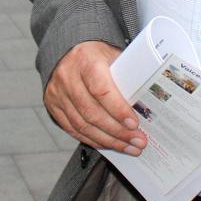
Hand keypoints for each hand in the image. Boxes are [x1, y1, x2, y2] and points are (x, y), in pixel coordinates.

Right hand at [43, 41, 144, 155]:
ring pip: (82, 125)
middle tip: (138, 141)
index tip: (134, 124)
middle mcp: (67, 76)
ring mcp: (57, 93)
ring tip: (128, 147)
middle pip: (91, 112)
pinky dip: (93, 139)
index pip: (101, 89)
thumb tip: (147, 104)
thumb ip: (126, 77)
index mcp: (86, 60)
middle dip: (117, 132)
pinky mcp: (53, 106)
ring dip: (108, 140)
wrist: (69, 53)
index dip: (118, 110)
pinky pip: (73, 130)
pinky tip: (108, 144)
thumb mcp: (113, 57)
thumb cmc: (97, 56)